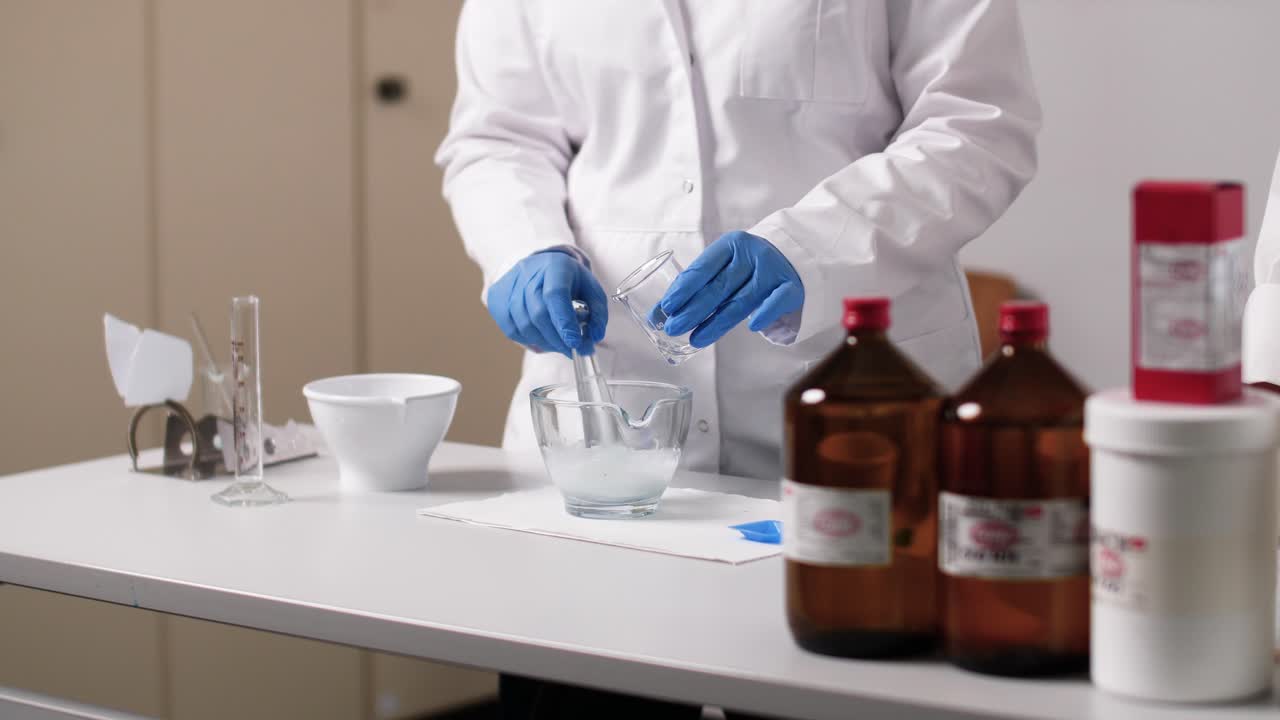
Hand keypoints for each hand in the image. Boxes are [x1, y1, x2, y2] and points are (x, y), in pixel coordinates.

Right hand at [486, 250, 607, 356]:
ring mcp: (509, 285)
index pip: (555, 295)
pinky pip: (511, 329)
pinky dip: (529, 340)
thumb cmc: (568, 280)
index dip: (564, 322)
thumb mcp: (590, 289)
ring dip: (544, 342)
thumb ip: (597, 313)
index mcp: (555, 266)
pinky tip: (542, 339)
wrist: (540, 264)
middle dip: (557, 339)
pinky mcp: (496, 298)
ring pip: (524, 325)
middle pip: (538, 314)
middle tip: (571, 350)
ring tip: (558, 344)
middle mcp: (528, 272)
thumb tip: (594, 337)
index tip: (575, 343)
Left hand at [658, 231, 803, 347]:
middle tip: (673, 328)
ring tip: (695, 339)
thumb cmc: (747, 266)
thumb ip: (696, 287)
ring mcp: (772, 270)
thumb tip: (658, 314)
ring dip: (716, 322)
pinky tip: (751, 327)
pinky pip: (776, 301)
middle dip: (693, 310)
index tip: (667, 307)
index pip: (702, 268)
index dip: (683, 288)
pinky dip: (764, 313)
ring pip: (741, 301)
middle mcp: (751, 255)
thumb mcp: (723, 267)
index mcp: (730, 245)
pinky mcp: (790, 287)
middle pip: (718, 287)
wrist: (793, 257)